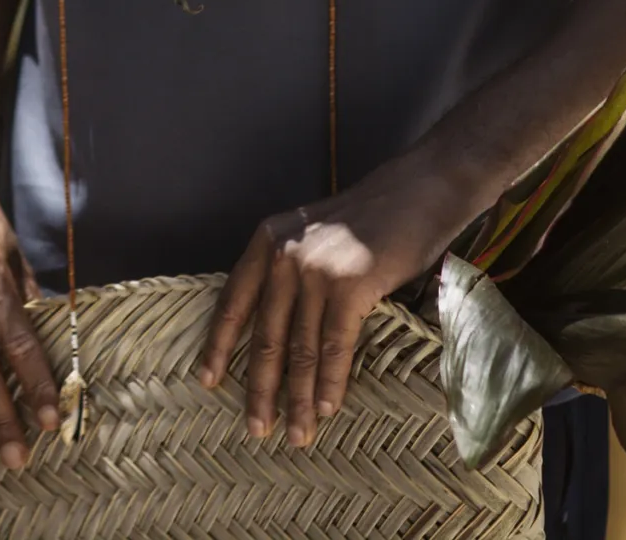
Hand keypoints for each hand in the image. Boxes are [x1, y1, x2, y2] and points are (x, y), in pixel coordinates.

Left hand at [196, 160, 477, 446]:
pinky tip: (326, 409)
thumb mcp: (313, 238)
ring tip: (295, 434)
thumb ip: (291, 272)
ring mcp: (314, 270)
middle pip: (264, 334)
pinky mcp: (350, 285)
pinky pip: (334, 344)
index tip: (207, 380)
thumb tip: (278, 330)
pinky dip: (330, 382)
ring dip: (298, 397)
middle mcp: (282, 255)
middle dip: (260, 388)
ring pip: (300, 348)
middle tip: (256, 428)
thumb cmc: (371, 219)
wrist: (418, 190)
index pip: (233, 301)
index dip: (219, 345)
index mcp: (266, 241)